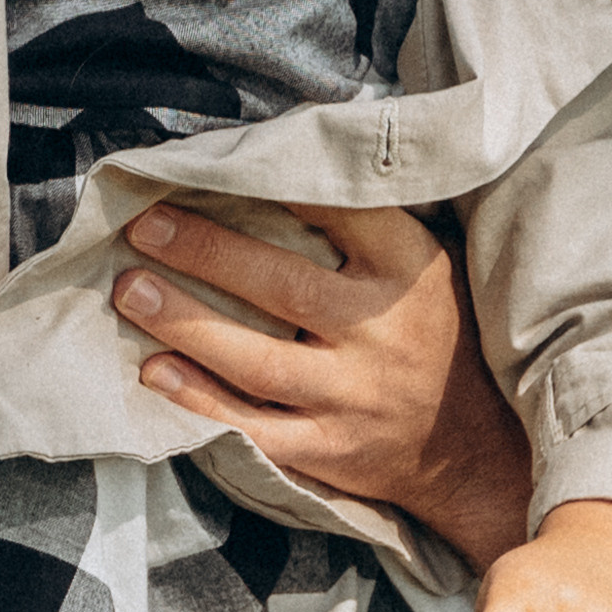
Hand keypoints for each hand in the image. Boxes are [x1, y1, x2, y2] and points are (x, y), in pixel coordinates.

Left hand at [111, 197, 532, 569]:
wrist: (479, 447)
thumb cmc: (440, 336)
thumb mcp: (431, 265)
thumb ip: (371, 225)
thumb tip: (291, 160)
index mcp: (410, 273)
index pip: (343, 213)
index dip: (280, 185)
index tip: (220, 162)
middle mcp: (381, 334)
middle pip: (281, 286)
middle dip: (204, 252)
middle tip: (143, 224)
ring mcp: (353, 398)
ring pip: (257, 362)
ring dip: (186, 324)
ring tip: (132, 291)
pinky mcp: (329, 450)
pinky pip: (254, 429)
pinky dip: (201, 403)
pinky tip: (155, 373)